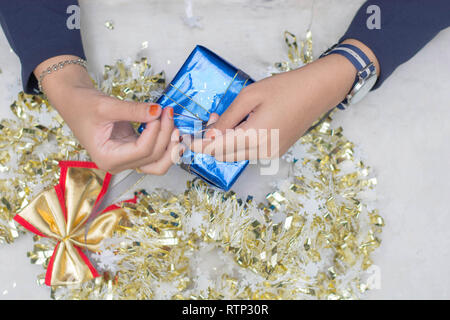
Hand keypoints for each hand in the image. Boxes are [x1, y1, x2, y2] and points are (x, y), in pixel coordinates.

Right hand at [35, 55, 183, 173]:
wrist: (74, 102)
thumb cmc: (83, 106)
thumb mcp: (107, 106)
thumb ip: (134, 110)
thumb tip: (158, 111)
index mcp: (108, 158)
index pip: (142, 150)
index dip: (155, 131)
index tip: (159, 111)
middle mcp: (118, 164)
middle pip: (153, 158)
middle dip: (166, 136)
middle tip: (169, 113)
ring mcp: (127, 160)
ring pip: (158, 163)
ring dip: (170, 146)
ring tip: (176, 126)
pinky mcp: (133, 151)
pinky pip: (155, 154)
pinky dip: (166, 143)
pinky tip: (172, 130)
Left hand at [190, 39, 378, 161]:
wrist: (317, 91)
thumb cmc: (284, 88)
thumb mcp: (249, 96)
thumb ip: (226, 119)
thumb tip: (208, 135)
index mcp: (255, 137)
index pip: (216, 148)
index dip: (198, 145)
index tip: (184, 140)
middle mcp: (262, 152)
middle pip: (224, 155)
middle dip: (210, 142)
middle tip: (210, 119)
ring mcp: (270, 154)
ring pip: (235, 155)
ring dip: (224, 142)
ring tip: (225, 119)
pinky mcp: (276, 152)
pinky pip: (248, 152)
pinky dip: (238, 142)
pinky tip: (241, 125)